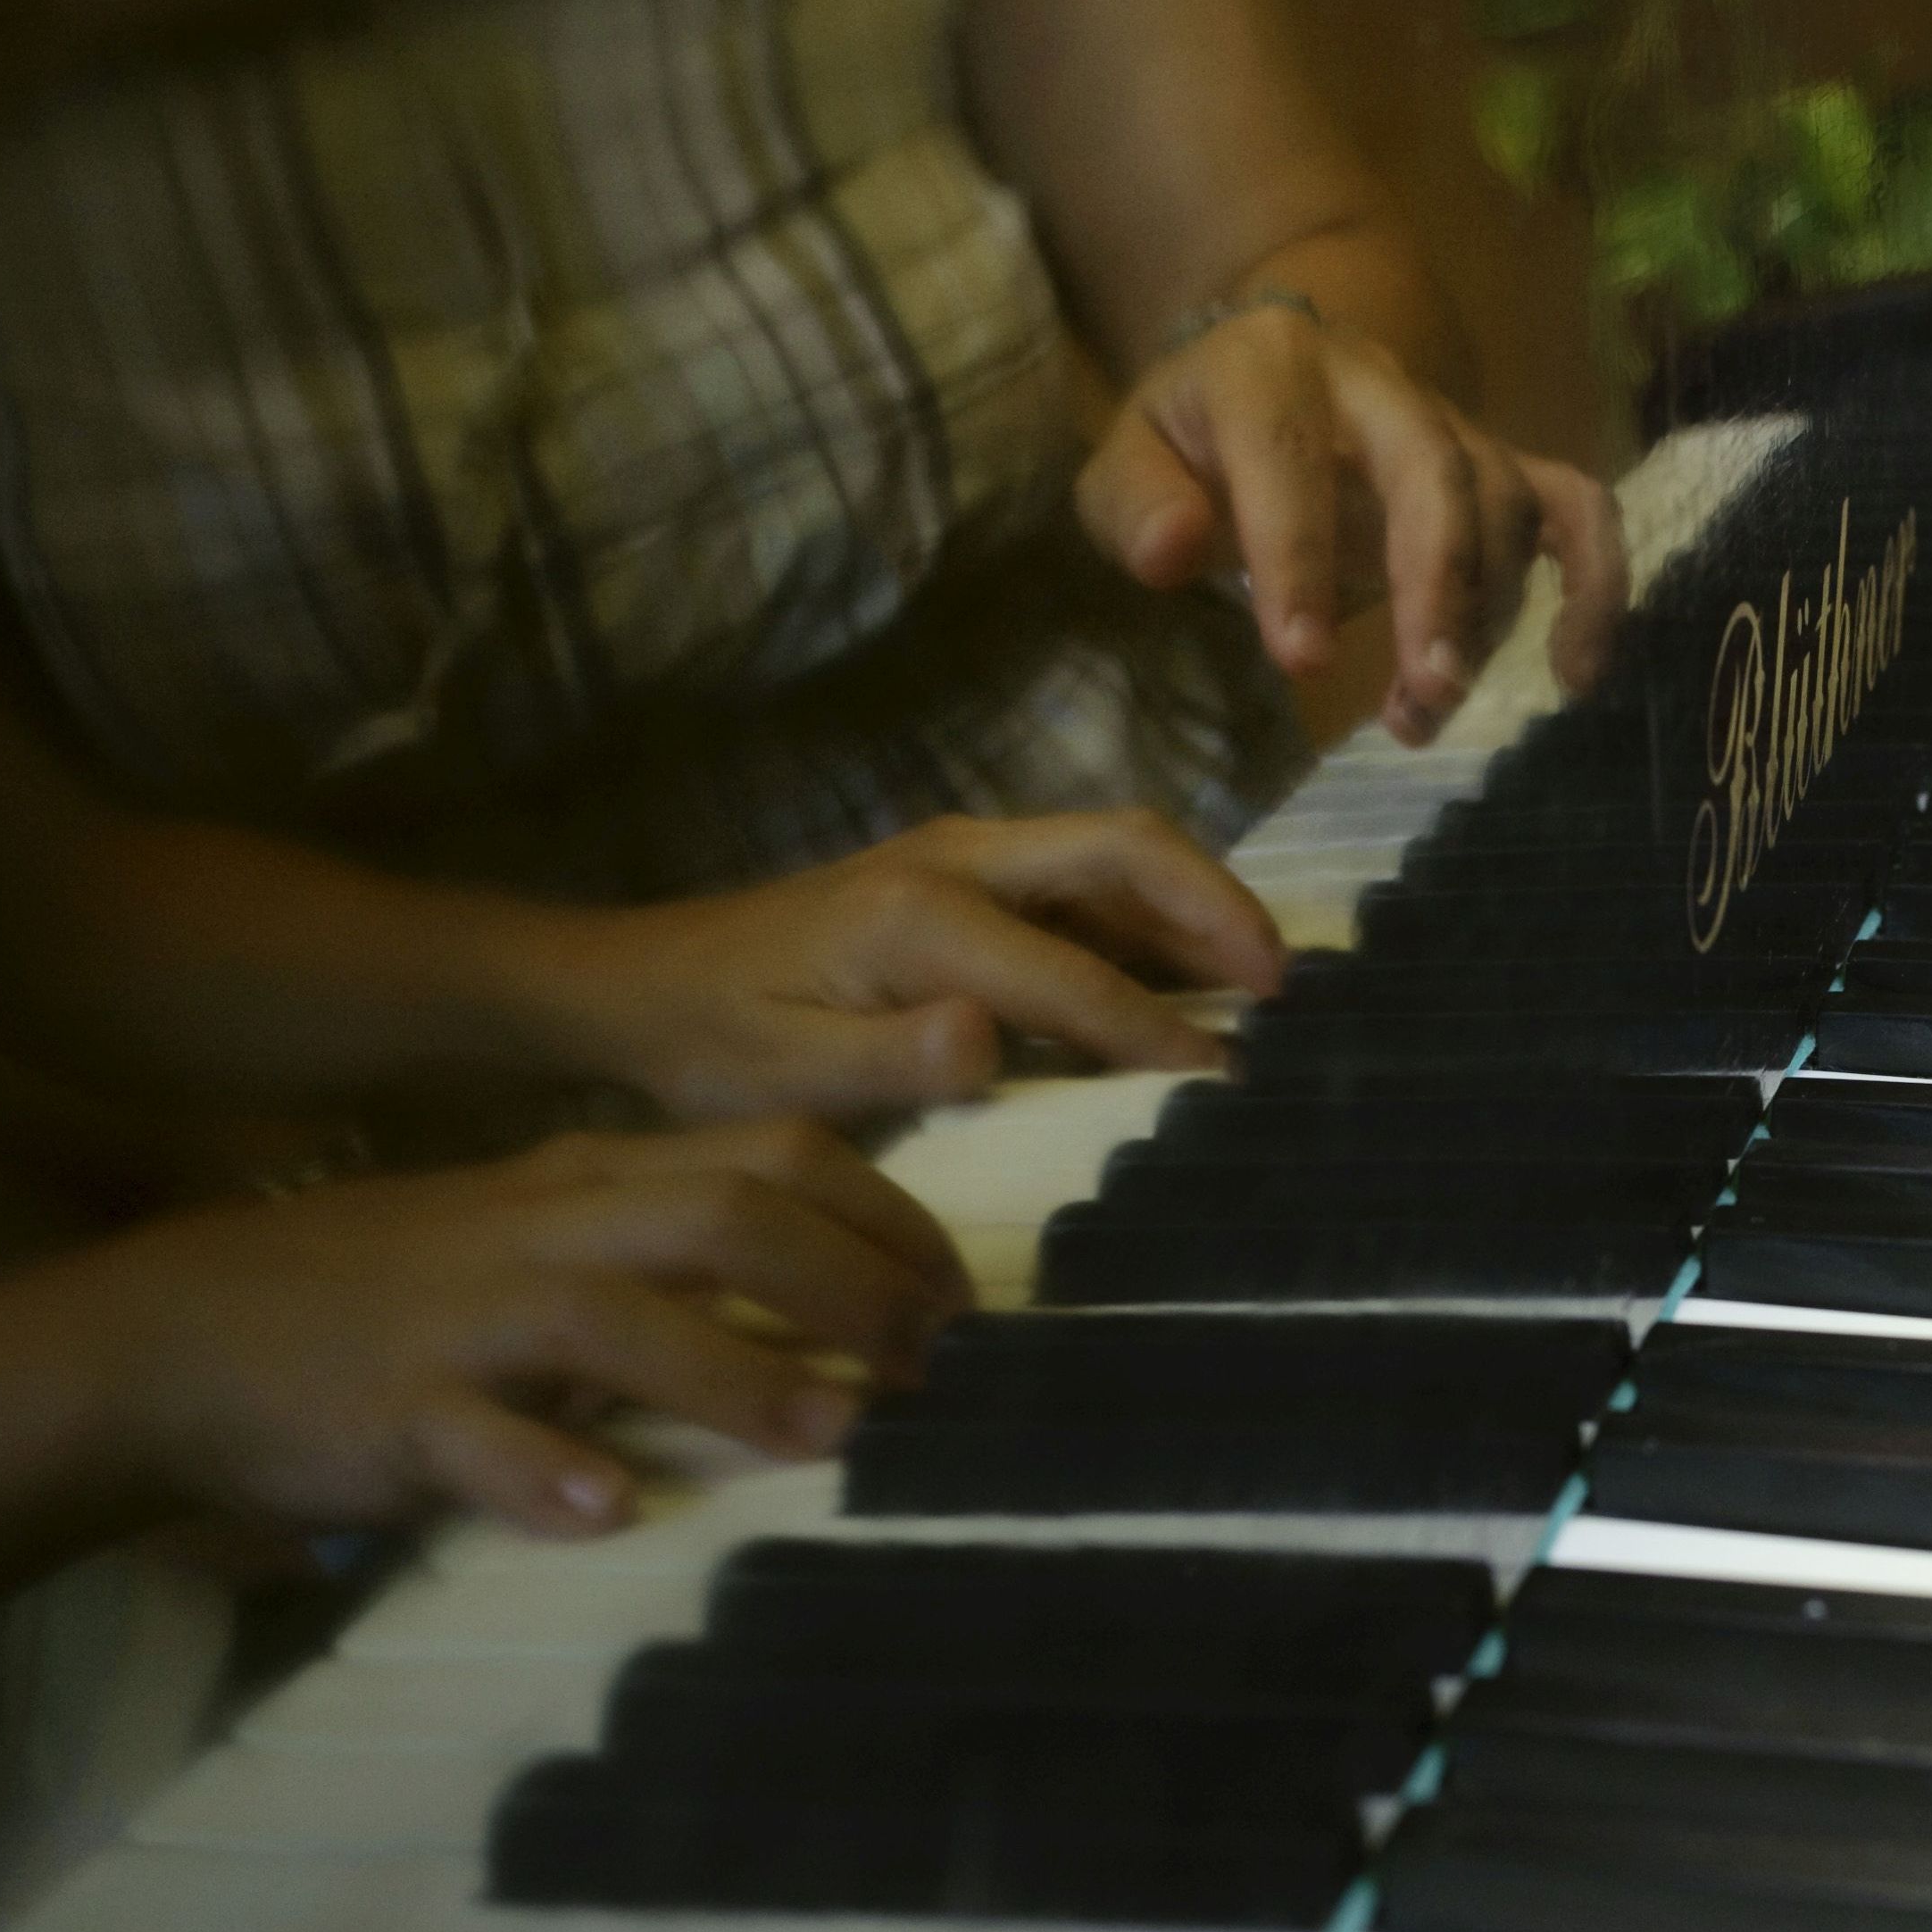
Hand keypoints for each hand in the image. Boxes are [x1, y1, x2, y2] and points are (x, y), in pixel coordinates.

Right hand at [60, 1119, 970, 1538]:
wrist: (176, 1331)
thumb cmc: (391, 1299)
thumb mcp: (539, 1241)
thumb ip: (666, 1255)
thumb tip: (830, 1302)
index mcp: (587, 1183)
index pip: (774, 1155)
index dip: (888, 1220)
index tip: (959, 1298)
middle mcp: (541, 1231)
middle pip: (726, 1214)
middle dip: (851, 1285)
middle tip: (932, 1368)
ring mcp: (461, 1319)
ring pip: (615, 1319)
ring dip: (735, 1372)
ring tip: (829, 1432)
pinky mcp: (388, 1409)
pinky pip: (471, 1438)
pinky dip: (544, 1471)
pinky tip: (608, 1509)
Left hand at [539, 811, 1286, 1122]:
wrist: (643, 983)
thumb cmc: (714, 1044)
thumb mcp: (784, 1073)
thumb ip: (893, 1059)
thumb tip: (993, 1039)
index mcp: (919, 914)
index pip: (1073, 976)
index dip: (1155, 1032)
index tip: (1225, 1083)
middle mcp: (957, 859)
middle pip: (1125, 848)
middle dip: (1217, 908)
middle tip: (1287, 985)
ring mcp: (967, 858)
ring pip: (1118, 854)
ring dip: (1199, 905)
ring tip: (1267, 979)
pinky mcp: (971, 877)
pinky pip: (1089, 882)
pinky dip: (1157, 918)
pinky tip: (1193, 980)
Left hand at [1076, 296, 1625, 742]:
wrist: (1259, 377)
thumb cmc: (1187, 441)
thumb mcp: (1126, 463)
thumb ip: (1137, 506)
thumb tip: (1172, 552)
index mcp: (1269, 368)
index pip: (1291, 455)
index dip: (1300, 560)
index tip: (1300, 663)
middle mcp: (1375, 380)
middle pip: (1435, 468)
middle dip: (1439, 586)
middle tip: (1426, 695)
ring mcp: (1448, 420)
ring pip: (1503, 500)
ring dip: (1486, 616)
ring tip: (1425, 712)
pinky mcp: (1497, 461)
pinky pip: (1575, 504)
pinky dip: (1596, 581)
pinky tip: (1577, 671)